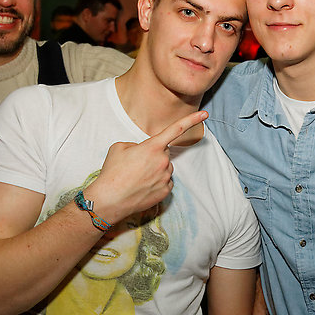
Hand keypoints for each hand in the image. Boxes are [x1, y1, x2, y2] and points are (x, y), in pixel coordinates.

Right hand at [85, 110, 207, 223]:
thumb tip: (143, 151)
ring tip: (136, 177)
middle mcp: (163, 161)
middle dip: (154, 155)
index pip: (176, 129)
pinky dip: (156, 182)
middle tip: (136, 164)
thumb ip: (136, 144)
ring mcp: (165, 177)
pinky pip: (165, 182)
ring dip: (155, 169)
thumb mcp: (119, 148)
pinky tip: (142, 186)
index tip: (205, 114)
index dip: (192, 120)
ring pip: (165, 168)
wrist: (109, 200)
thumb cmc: (112, 172)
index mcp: (152, 147)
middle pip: (164, 153)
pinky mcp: (165, 191)